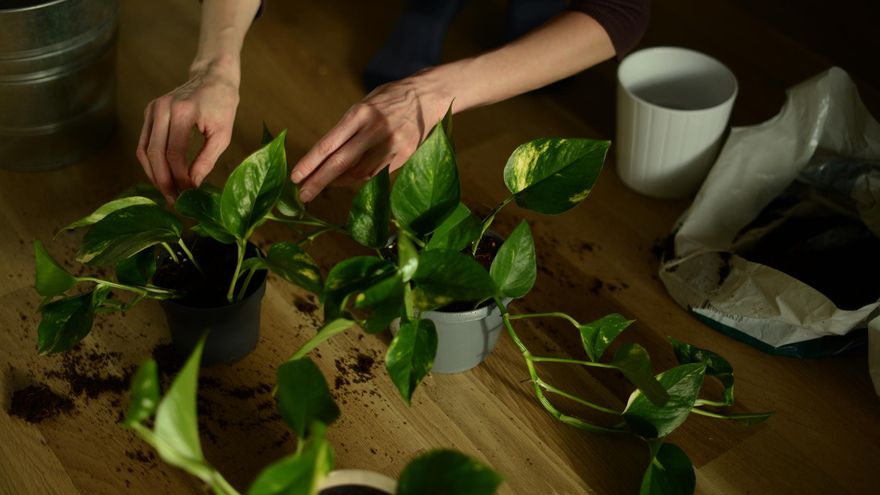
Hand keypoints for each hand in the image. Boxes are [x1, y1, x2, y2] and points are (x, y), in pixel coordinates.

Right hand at [136, 68, 238, 203]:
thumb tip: (193, 185)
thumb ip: (207, 160)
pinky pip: (144, 143)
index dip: (179, 177)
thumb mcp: (223, 134)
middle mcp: (162, 109)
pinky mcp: (149, 112)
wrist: (212, 77)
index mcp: (182, 112)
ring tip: (168, 193)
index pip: (174, 153)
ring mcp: (152, 109)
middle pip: (154, 154)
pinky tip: (162, 177)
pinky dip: (151, 163)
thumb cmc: (223, 105)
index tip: (188, 194)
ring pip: (143, 150)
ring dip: (153, 175)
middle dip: (163, 181)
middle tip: (174, 201)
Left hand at [291, 72, 451, 201]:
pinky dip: (362, 178)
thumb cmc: (390, 99)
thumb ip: (348, 131)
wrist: (428, 95)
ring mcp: (391, 144)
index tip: (296, 177)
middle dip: (319, 181)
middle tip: (303, 195)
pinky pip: (377, 173)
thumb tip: (327, 161)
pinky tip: (352, 177)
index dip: (310, 163)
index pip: (328, 144)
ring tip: (328, 182)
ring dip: (341, 181)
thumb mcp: (365, 106)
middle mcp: (374, 129)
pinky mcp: (405, 155)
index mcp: (360, 113)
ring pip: (359, 173)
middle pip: (341, 163)